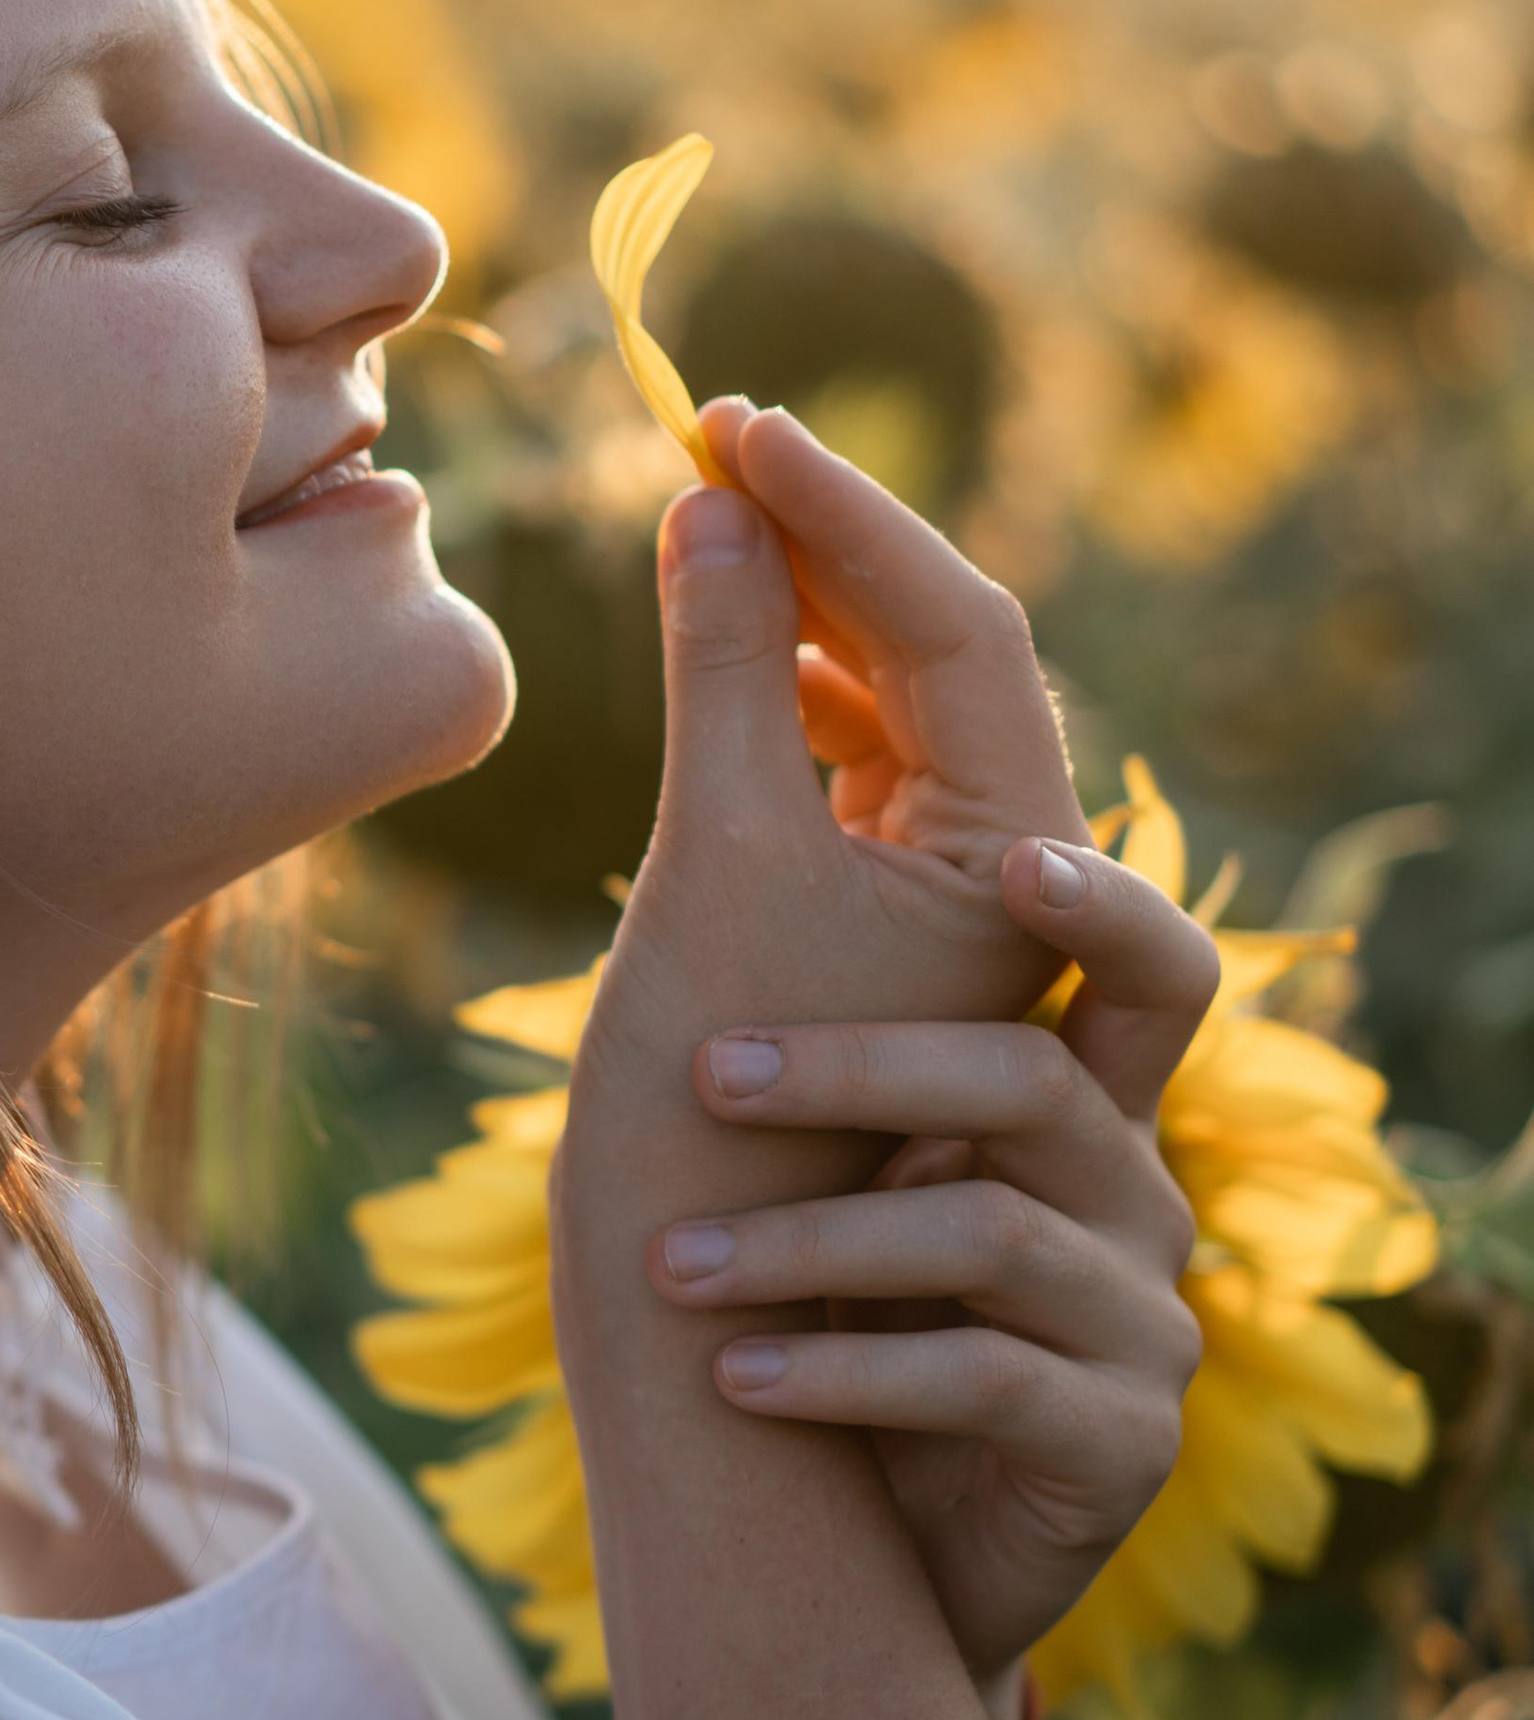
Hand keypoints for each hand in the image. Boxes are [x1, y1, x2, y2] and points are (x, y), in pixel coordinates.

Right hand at [569, 401, 1087, 1140]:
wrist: (694, 1295)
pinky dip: (791, 690)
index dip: (846, 512)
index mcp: (1027, 865)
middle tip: (714, 437)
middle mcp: (1022, 877)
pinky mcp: (892, 923)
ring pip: (901, 702)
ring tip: (707, 511)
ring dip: (809, 604)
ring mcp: (960, 899)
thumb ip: (729, 669)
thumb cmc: (709, 1107)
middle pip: (944, 651)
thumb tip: (714, 502)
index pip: (959, 628)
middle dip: (831, 539)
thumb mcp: (715, 853)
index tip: (735, 425)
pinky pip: (862, 765)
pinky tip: (726, 629)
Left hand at [646, 834, 1217, 1688]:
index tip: (1016, 855)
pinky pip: (988, 1381)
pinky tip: (734, 1383)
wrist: (871, 1572)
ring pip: (988, 1232)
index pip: (1153, 973)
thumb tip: (693, 885)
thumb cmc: (828, 1345)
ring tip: (668, 1267)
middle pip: (1031, 1082)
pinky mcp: (1125, 1445)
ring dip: (806, 1245)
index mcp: (1079, 1116)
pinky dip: (843, 1373)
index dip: (1110, 905)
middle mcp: (1133, 1201)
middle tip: (701, 1070)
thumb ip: (825, 1082)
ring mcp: (1143, 1326)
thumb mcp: (827, 1195)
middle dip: (855, 1066)